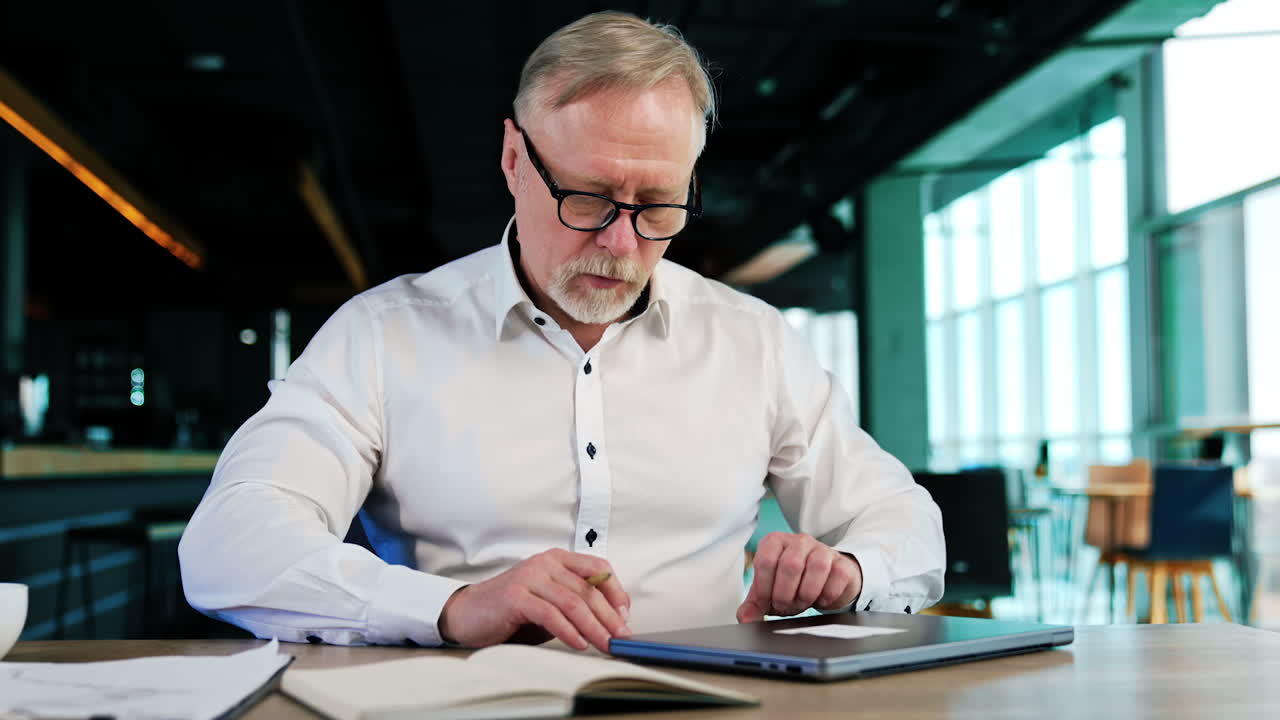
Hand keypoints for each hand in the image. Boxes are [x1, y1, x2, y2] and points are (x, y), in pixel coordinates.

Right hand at [437, 549, 631, 652]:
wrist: (468, 614)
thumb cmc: (511, 611)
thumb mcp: (550, 603)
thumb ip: (576, 604)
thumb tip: (611, 621)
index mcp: (557, 559)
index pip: (599, 569)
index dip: (616, 592)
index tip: (626, 616)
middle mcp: (545, 563)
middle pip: (588, 590)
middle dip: (610, 617)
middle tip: (622, 638)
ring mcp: (530, 577)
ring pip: (573, 602)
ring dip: (594, 627)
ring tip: (605, 644)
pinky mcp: (516, 596)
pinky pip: (550, 614)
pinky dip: (568, 631)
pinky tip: (579, 643)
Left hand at [737, 532, 861, 622]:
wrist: (825, 582)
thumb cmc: (793, 585)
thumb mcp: (769, 592)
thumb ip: (754, 604)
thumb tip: (745, 618)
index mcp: (774, 542)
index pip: (765, 560)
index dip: (764, 588)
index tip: (766, 602)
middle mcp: (798, 541)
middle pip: (790, 565)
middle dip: (786, 594)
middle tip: (785, 605)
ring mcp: (822, 549)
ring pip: (816, 568)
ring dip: (807, 594)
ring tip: (802, 603)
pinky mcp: (842, 562)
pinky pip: (837, 576)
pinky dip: (827, 595)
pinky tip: (820, 599)